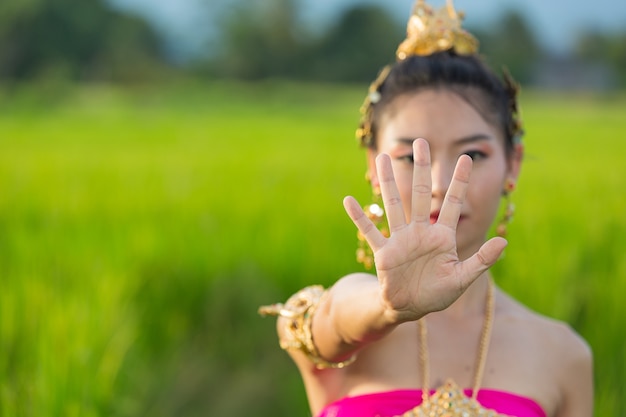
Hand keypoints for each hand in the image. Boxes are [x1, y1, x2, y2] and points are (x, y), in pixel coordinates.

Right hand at [343, 139, 506, 321]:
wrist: (410, 307)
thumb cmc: (438, 292)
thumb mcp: (463, 279)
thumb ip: (481, 260)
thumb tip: (503, 242)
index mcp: (442, 236)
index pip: (452, 203)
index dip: (459, 182)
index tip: (465, 158)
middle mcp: (420, 232)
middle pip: (420, 194)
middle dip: (421, 168)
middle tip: (422, 142)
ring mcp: (401, 240)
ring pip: (394, 205)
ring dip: (389, 182)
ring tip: (385, 158)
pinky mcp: (384, 252)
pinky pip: (370, 231)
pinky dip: (360, 217)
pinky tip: (350, 200)